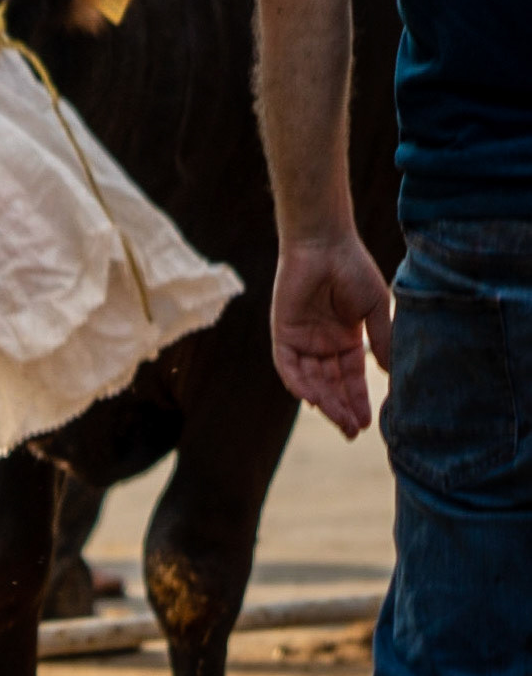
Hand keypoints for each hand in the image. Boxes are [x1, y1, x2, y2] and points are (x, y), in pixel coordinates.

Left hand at [271, 234, 390, 438]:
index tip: (368, 424)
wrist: (325, 243)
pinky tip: (312, 400)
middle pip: (331, 384)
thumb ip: (383, 341)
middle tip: (353, 431)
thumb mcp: (376, 310)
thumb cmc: (353, 269)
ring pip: (311, 379)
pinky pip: (287, 364)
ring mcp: (302, 338)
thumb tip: (391, 376)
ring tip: (340, 421)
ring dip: (324, 401)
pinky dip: (297, 382)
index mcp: (346, 339)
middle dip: (341, 408)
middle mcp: (323, 342)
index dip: (358, 401)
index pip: (351, 378)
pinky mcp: (283, 330)